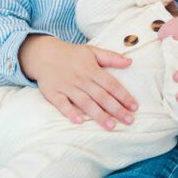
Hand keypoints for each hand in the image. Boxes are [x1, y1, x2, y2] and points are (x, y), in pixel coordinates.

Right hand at [19, 35, 136, 129]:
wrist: (43, 54)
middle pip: (101, 96)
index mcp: (92, 69)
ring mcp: (67, 87)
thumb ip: (111, 57)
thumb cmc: (71, 55)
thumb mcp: (92, 51)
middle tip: (129, 121)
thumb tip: (130, 61)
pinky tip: (79, 121)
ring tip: (111, 126)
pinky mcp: (53, 93)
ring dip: (98, 114)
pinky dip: (70, 112)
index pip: (111, 84)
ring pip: (85, 102)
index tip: (134, 107)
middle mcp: (81, 79)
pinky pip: (62, 104)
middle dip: (116, 109)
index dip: (123, 96)